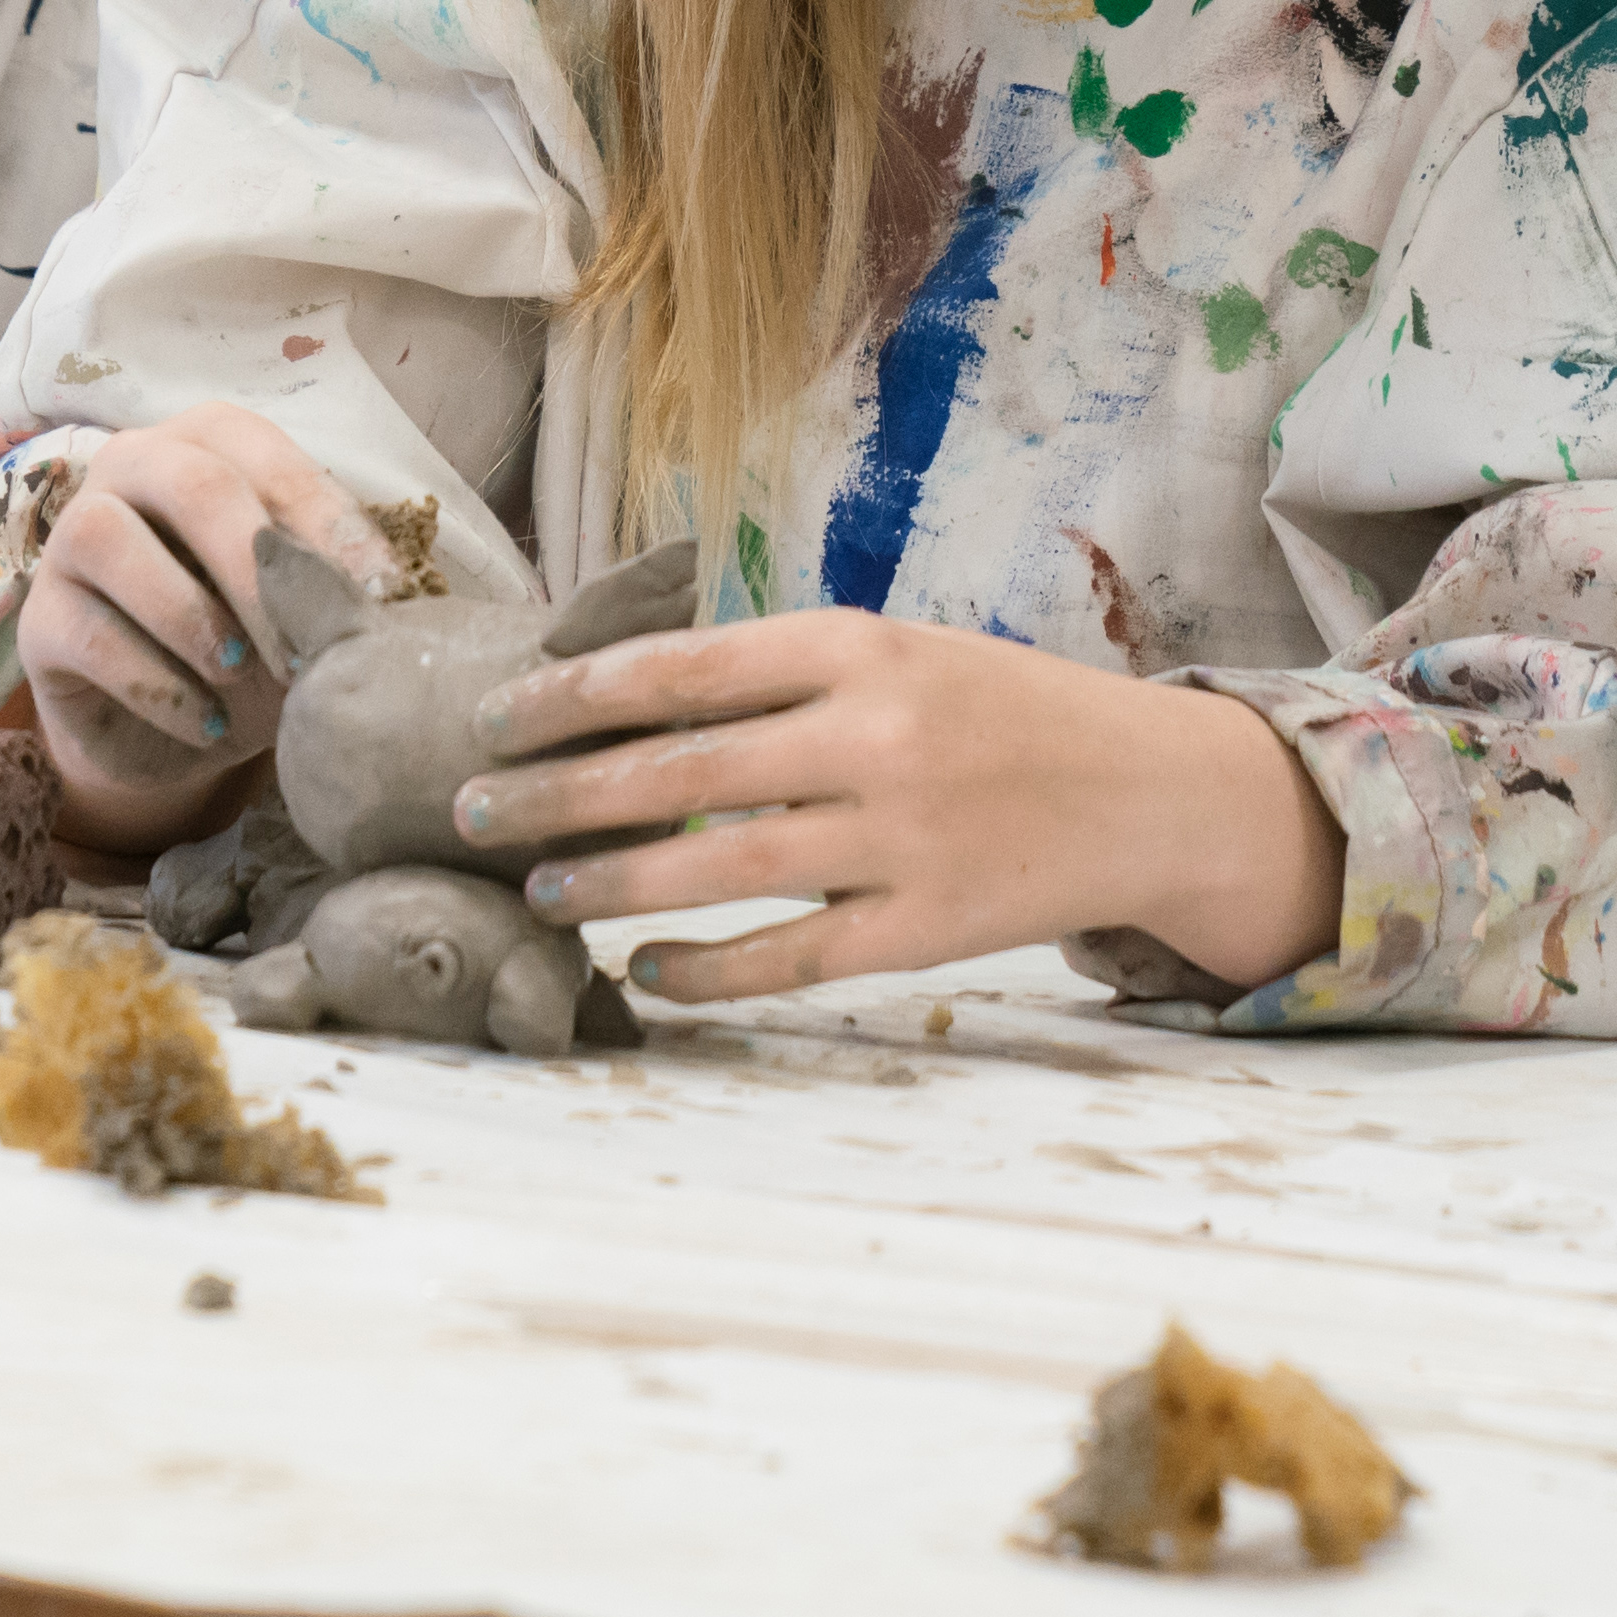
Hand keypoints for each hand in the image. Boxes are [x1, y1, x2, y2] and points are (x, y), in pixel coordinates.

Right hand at [15, 403, 395, 832]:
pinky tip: (204, 722)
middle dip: (259, 567)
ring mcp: (72, 538)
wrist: (177, 725)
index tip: (379, 593)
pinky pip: (89, 635)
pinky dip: (157, 684)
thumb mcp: (302, 612)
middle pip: (193, 484)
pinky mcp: (39, 620)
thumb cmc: (254, 639)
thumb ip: (332, 587)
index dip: (328, 523)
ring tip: (245, 677)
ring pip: (113, 542)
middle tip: (307, 646)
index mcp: (212, 443)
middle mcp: (133, 467)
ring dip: (195, 619)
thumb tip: (382, 598)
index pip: (272, 461)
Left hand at [448, 607, 1340, 1004]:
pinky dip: (705, 968)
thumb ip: (780, 672)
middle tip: (470, 813)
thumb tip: (623, 695)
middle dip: (553, 796)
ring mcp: (900, 839)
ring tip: (543, 893)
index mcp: (859, 646)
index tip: (495, 719)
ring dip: (608, 883)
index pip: (679, 669)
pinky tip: (645, 969)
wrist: (1145, 790)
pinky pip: (787, 956)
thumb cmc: (996, 711)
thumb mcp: (898, 651)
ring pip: (715, 868)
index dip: (570, 698)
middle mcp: (874, 736)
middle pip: (675, 773)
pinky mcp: (924, 931)